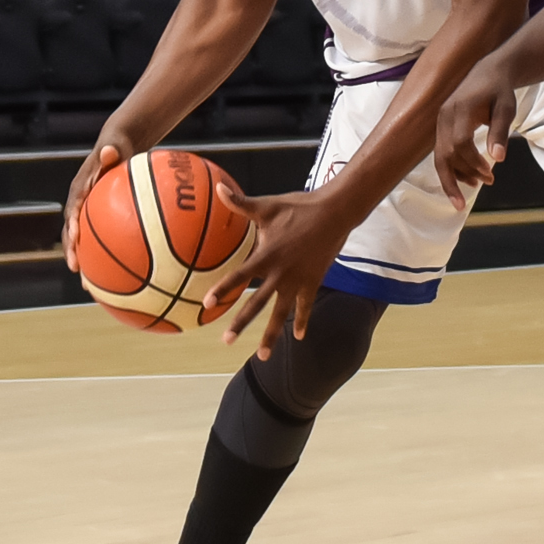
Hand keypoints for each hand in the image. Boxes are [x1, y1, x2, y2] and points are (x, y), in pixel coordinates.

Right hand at [64, 139, 127, 268]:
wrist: (116, 148)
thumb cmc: (117, 147)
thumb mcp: (114, 146)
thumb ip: (110, 151)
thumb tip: (109, 150)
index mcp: (79, 189)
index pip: (72, 209)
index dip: (72, 224)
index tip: (74, 239)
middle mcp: (79, 204)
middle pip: (70, 231)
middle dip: (71, 250)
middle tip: (75, 268)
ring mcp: (86, 213)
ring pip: (81, 241)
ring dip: (84, 261)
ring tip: (89, 285)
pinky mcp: (96, 219)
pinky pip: (98, 240)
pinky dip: (103, 257)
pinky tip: (116, 277)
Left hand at [209, 188, 355, 356]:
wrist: (335, 213)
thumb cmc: (298, 207)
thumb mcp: (267, 206)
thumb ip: (240, 203)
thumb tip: (218, 187)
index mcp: (266, 255)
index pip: (239, 276)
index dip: (223, 290)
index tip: (208, 304)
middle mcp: (280, 273)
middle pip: (257, 303)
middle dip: (241, 323)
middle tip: (226, 341)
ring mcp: (298, 280)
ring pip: (281, 313)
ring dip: (271, 334)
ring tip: (261, 355)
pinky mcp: (313, 281)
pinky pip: (305, 306)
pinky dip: (301, 321)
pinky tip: (297, 337)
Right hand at [434, 58, 517, 203]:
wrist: (488, 72)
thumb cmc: (499, 90)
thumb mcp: (506, 108)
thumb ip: (500, 131)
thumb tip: (499, 159)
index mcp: (460, 108)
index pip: (460, 142)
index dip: (472, 161)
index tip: (490, 173)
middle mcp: (444, 116)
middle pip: (444, 153)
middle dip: (460, 175)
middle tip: (485, 184)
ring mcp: (440, 121)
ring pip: (440, 156)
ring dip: (455, 175)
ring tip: (477, 185)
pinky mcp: (441, 127)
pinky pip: (442, 151)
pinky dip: (453, 167)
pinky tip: (467, 177)